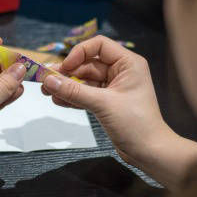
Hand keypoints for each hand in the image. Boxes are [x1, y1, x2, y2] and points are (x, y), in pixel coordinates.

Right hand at [42, 36, 196, 187]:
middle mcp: (121, 72)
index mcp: (127, 63)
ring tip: (47, 92)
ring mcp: (113, 88)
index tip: (64, 67)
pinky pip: (86, 94)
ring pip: (85, 80)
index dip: (80, 52)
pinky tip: (57, 100)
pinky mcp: (107, 103)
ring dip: (67, 86)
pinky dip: (73, 97)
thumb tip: (48, 80)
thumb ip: (74, 91)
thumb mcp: (102, 104)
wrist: (149, 151)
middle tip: (46, 81)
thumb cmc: (135, 123)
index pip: (99, 45)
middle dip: (67, 72)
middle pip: (88, 64)